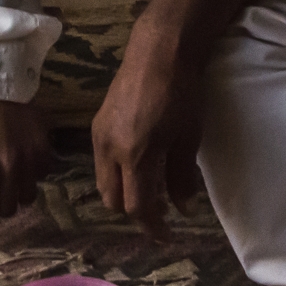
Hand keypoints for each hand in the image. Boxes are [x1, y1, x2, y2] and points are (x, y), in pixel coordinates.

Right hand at [90, 27, 206, 235]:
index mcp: (134, 156)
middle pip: (113, 200)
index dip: (152, 225)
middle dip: (135, 212)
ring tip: (148, 190)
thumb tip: (183, 209)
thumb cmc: (181, 93)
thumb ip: (182, 177)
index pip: (137, 206)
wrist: (159, 51)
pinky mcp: (97, 123)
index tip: (167, 235)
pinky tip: (137, 166)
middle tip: (160, 213)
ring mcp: (99, 136)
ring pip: (104, 182)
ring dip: (123, 193)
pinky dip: (116, 174)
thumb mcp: (188, 138)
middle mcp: (109, 150)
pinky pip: (101, 162)